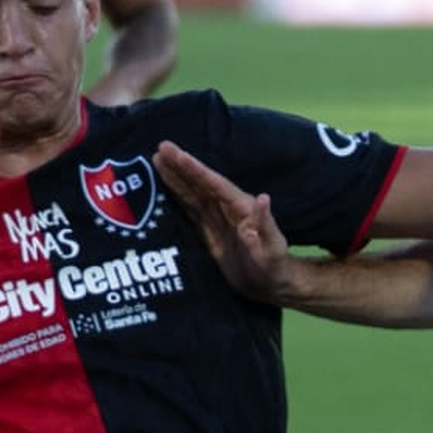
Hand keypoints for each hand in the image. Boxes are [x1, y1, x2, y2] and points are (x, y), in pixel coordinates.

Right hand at [153, 141, 292, 300]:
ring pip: (193, 192)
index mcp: (242, 208)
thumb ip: (266, 225)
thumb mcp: (273, 249)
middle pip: (201, 183)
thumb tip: (263, 198)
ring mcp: (218, 218)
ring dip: (176, 176)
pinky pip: (190, 208)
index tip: (178, 155)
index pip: (215, 185)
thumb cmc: (275, 267)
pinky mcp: (210, 230)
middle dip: (181, 166)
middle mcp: (228, 208)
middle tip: (161, 147)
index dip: (196, 170)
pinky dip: (177, 196)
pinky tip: (165, 186)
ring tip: (158, 159)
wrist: (271, 285)